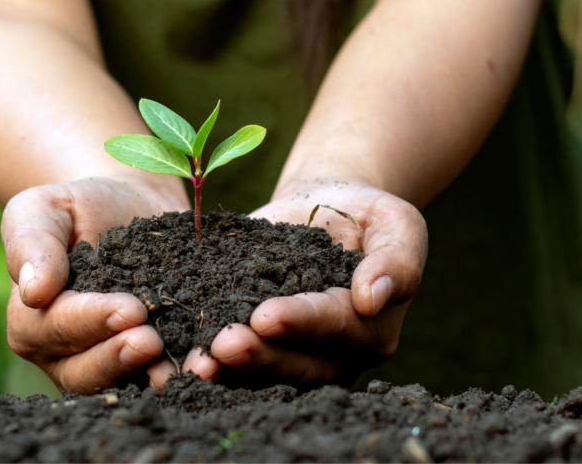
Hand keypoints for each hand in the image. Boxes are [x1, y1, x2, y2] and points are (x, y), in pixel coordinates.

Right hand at [2, 175, 187, 392]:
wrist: (128, 205)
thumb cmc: (77, 206)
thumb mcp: (43, 208)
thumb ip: (31, 243)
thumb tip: (32, 291)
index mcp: (33, 322)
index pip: (57, 328)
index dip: (91, 321)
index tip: (128, 308)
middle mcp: (66, 355)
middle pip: (86, 370)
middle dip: (119, 357)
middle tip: (151, 341)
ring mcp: (108, 362)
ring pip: (125, 381)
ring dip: (154, 376)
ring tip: (184, 364)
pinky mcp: (150, 360)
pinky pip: (163, 372)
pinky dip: (186, 369)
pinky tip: (210, 361)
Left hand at [182, 179, 427, 388]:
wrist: (326, 206)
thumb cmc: (367, 213)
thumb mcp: (396, 224)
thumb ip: (396, 261)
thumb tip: (372, 298)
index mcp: (371, 330)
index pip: (337, 328)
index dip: (302, 322)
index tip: (267, 315)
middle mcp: (335, 355)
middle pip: (300, 365)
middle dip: (261, 354)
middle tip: (224, 344)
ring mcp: (296, 357)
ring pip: (266, 374)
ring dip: (232, 370)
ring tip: (200, 360)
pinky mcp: (261, 347)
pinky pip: (238, 364)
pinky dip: (212, 363)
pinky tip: (184, 357)